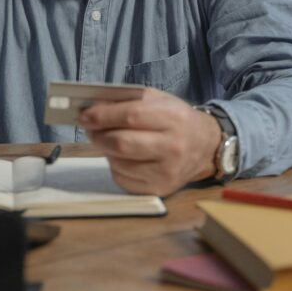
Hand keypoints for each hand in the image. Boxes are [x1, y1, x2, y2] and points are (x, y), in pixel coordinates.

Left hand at [77, 89, 220, 195]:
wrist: (206, 147)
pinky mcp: (160, 189)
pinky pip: (123, 179)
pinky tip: (124, 158)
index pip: (131, 116)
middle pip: (121, 143)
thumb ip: (128, 100)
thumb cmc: (178, 120)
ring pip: (118, 163)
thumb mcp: (159, 100)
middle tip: (91, 129)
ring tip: (110, 141)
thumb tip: (93, 107)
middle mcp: (173, 147)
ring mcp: (167, 172)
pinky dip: (116, 166)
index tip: (84, 115)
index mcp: (174, 118)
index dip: (102, 116)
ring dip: (106, 151)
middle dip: (98, 135)